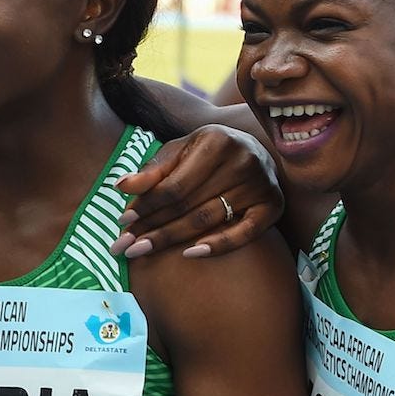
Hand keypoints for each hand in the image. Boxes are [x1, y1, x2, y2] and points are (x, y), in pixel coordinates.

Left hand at [113, 126, 282, 259]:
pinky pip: (245, 233)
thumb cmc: (207, 153)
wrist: (252, 151)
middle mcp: (242, 160)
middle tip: (124, 247)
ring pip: (209, 220)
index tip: (122, 223)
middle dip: (153, 228)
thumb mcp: (179, 152)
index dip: (146, 206)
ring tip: (142, 252)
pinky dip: (218, 245)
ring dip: (172, 240)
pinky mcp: (273, 206)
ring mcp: (261, 184)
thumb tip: (121, 186)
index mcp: (216, 141)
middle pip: (188, 205)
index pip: (174, 185)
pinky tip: (190, 254)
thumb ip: (153, 171)